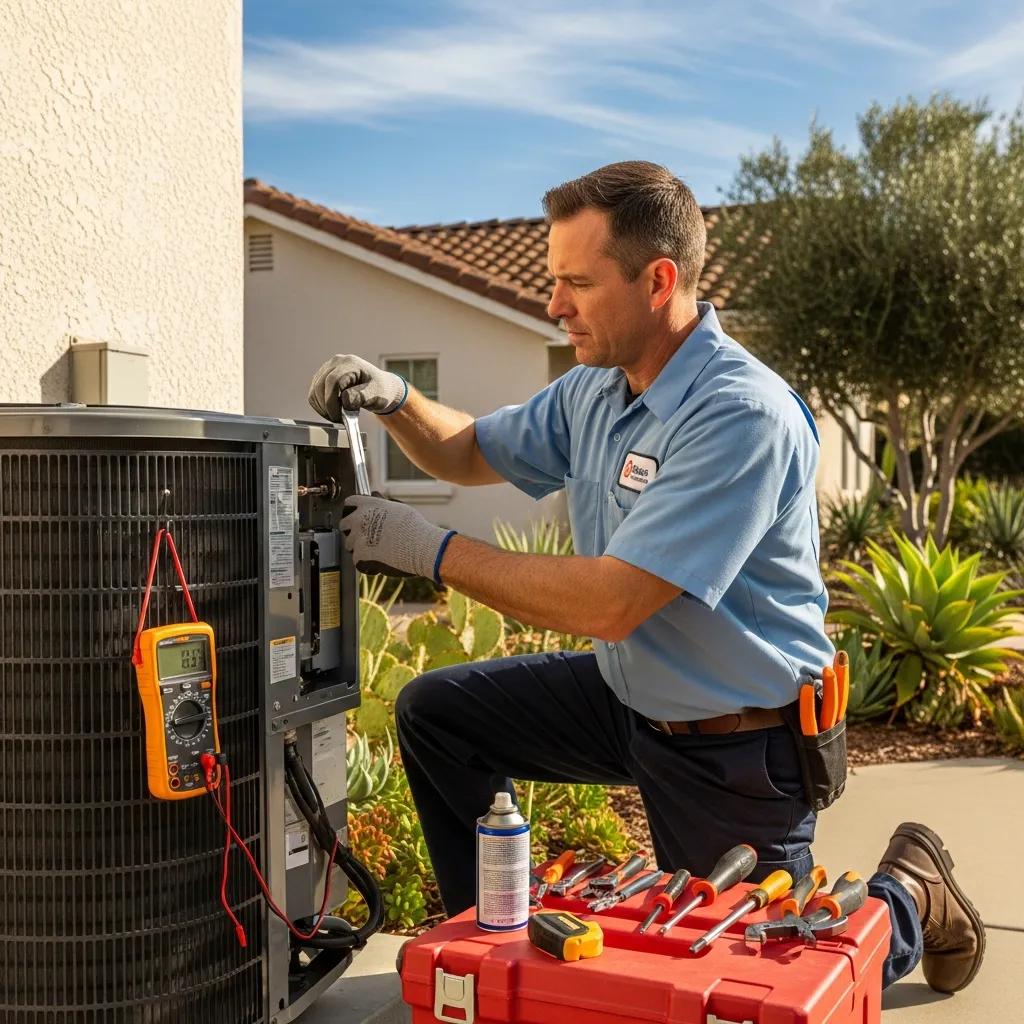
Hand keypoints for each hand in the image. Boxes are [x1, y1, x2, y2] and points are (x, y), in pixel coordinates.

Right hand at [308, 354, 407, 420]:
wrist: (382, 387)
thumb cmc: (381, 390)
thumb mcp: (376, 395)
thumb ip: (361, 397)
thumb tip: (345, 400)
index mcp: (350, 363)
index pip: (332, 381)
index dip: (331, 401)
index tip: (337, 416)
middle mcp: (337, 362)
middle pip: (320, 385)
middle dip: (326, 406)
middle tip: (338, 419)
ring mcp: (328, 368)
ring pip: (314, 390)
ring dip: (322, 407)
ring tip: (337, 416)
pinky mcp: (324, 376)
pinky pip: (314, 393)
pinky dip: (320, 405)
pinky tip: (333, 411)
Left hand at [340, 494, 456, 582]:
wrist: (421, 547)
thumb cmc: (415, 528)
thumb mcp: (398, 508)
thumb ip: (381, 503)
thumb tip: (374, 494)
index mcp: (368, 504)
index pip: (349, 503)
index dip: (352, 510)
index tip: (355, 515)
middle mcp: (359, 519)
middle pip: (344, 525)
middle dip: (352, 530)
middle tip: (366, 536)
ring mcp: (357, 538)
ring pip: (350, 545)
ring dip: (360, 548)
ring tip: (378, 550)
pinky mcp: (359, 556)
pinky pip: (358, 561)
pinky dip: (367, 564)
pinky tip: (382, 561)